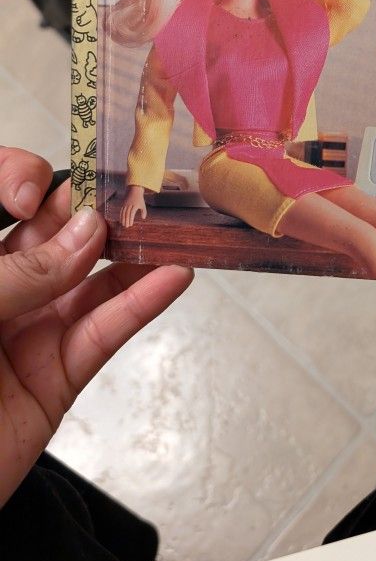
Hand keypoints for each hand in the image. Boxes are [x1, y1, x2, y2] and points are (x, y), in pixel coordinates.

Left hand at [0, 147, 192, 506]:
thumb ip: (18, 273)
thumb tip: (86, 232)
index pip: (0, 199)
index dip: (21, 182)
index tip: (38, 192)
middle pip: (54, 234)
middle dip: (95, 209)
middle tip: (139, 189)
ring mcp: (27, 332)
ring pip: (90, 281)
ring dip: (134, 254)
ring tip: (173, 228)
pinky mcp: (57, 378)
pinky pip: (103, 332)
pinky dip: (140, 304)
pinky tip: (172, 277)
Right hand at [120, 184, 146, 227]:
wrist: (134, 190)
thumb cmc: (140, 199)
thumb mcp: (143, 205)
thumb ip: (144, 212)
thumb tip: (143, 218)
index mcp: (134, 205)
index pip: (131, 214)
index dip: (130, 219)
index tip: (131, 225)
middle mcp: (129, 205)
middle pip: (127, 214)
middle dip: (126, 221)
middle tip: (126, 226)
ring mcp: (125, 204)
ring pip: (123, 213)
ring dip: (123, 219)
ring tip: (123, 224)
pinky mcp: (123, 204)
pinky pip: (121, 211)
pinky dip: (121, 216)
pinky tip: (121, 220)